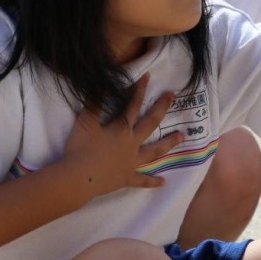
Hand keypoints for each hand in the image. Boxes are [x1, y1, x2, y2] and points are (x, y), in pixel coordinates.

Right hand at [62, 73, 182, 197]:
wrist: (78, 178)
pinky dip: (152, 182)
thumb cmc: (80, 148)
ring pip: (154, 151)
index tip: (148, 77)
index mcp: (121, 128)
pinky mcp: (126, 178)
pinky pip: (142, 180)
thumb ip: (94, 103)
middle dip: (161, 108)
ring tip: (182, 137)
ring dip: (168, 143)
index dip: (139, 90)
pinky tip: (163, 182)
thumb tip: (100, 83)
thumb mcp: (85, 122)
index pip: (133, 105)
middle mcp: (131, 143)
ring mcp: (131, 162)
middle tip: (172, 96)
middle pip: (150, 123)